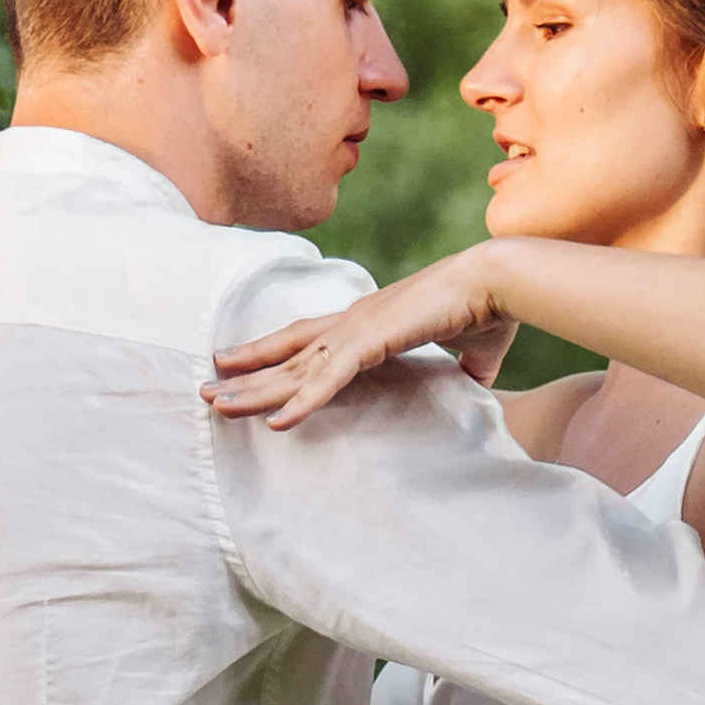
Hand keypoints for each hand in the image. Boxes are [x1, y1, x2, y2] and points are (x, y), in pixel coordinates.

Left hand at [207, 248, 520, 427]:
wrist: (499, 282)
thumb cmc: (488, 310)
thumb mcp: (470, 353)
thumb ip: (464, 372)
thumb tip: (477, 386)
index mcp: (369, 321)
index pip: (306, 339)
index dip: (268, 352)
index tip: (233, 364)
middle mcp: (353, 321)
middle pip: (286, 354)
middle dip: (244, 375)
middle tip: (204, 391)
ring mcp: (359, 329)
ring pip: (295, 368)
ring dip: (255, 390)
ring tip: (215, 405)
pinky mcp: (373, 340)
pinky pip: (329, 378)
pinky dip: (303, 401)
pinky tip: (277, 422)